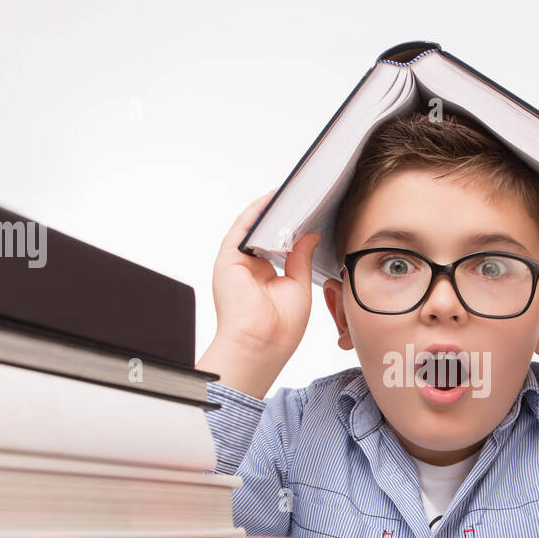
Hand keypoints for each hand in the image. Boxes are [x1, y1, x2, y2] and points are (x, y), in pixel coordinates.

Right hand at [196, 189, 320, 399]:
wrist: (262, 343)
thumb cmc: (280, 328)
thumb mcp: (299, 286)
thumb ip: (301, 258)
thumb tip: (310, 236)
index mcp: (265, 278)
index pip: (277, 246)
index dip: (292, 229)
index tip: (308, 214)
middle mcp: (249, 269)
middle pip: (264, 234)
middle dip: (282, 217)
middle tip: (302, 197)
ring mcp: (237, 264)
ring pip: (252, 229)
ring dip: (269, 211)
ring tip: (290, 193)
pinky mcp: (228, 259)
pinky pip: (241, 229)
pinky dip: (255, 213)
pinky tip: (271, 200)